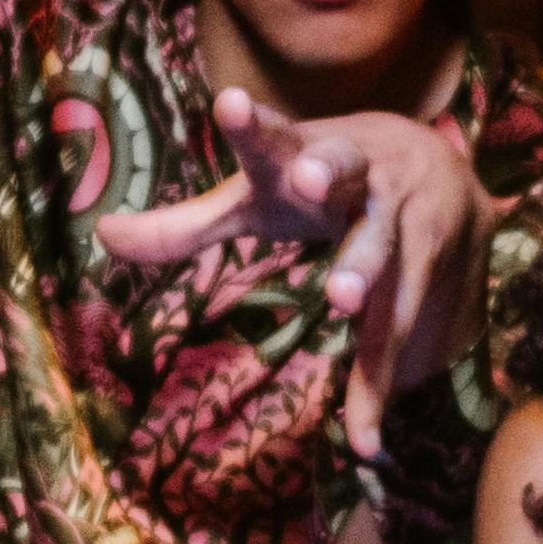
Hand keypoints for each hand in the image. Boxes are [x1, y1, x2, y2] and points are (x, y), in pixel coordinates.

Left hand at [96, 89, 488, 457]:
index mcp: (304, 152)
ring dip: (364, 270)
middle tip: (309, 179)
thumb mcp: (261, 195)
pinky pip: (397, 329)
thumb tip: (102, 238)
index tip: (229, 102)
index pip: (272, 134)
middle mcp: (358, 175)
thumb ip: (188, 224)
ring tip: (341, 299)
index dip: (250, 123)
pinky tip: (365, 440)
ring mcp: (398, 218)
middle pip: (345, 168)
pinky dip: (379, 385)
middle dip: (328, 171)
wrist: (440, 169)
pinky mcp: (423, 268)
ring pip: (383, 247)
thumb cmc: (322, 182)